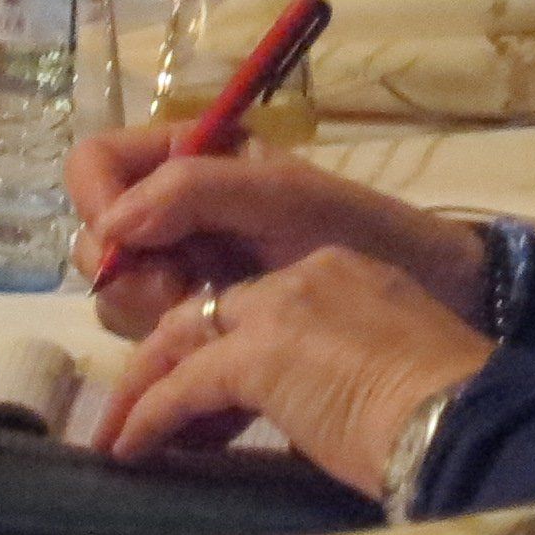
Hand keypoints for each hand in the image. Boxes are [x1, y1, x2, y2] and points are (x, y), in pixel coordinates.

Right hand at [72, 125, 487, 337]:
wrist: (438, 301)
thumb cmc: (367, 233)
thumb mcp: (284, 198)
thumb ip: (195, 191)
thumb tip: (111, 224)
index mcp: (194, 159)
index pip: (97, 165)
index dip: (97, 203)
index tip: (125, 248)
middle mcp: (182, 214)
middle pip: (99, 241)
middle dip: (132, 275)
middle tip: (185, 293)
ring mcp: (193, 273)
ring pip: (123, 300)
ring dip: (157, 322)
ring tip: (221, 330)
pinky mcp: (212, 331)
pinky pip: (161, 350)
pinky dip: (174, 368)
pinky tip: (208, 375)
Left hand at [95, 248, 491, 492]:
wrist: (472, 420)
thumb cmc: (457, 416)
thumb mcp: (405, 375)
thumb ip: (358, 374)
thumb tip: (336, 419)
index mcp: (349, 276)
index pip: (264, 301)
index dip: (229, 344)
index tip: (211, 392)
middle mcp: (308, 277)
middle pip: (213, 310)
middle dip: (170, 356)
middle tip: (142, 407)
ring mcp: (280, 311)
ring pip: (183, 338)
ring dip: (147, 388)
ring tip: (122, 434)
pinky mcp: (257, 356)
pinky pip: (181, 388)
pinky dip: (150, 417)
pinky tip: (132, 449)